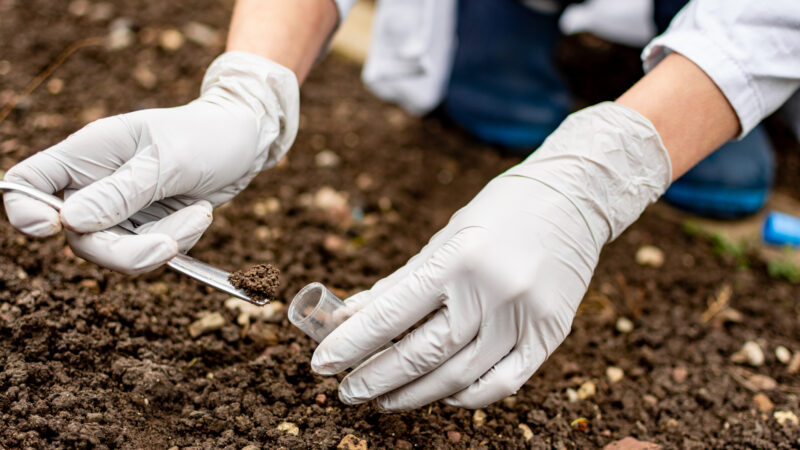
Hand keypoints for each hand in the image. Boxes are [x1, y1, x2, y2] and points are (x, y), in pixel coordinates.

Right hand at [3, 51, 298, 273]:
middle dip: (124, 250)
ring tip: (200, 213)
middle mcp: (97, 184)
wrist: (245, 140)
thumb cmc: (205, 135)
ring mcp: (123, 208)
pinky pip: (152, 251)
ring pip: (119, 251)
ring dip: (164, 242)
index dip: (25, 210)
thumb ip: (121, 193)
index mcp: (87, 154)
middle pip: (80, 236)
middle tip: (166, 246)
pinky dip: (180, 240)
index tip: (52, 228)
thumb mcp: (167, 161)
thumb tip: (70, 222)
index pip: (29, 183)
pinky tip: (201, 212)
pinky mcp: (149, 225)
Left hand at [311, 102, 671, 409]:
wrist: (576, 198)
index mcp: (458, 259)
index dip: (352, 344)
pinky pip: (504, 383)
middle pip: (422, 354)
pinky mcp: (551, 334)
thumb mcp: (446, 238)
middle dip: (375, 378)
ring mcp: (525, 317)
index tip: (322, 364)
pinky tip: (440, 396)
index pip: (392, 314)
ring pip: (459, 377)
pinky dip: (467, 397)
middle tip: (347, 392)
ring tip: (383, 400)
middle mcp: (492, 291)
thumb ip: (401, 282)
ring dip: (413, 395)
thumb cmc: (502, 211)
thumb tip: (354, 317)